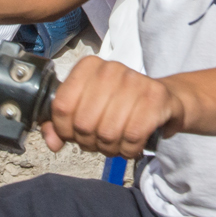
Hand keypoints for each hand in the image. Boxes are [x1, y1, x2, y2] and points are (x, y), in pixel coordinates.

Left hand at [42, 55, 182, 157]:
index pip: (61, 105)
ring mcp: (135, 81)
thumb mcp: (87, 110)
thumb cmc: (120, 106)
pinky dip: (129, 149)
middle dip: (89, 142)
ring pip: (108, 133)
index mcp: (89, 67)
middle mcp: (111, 69)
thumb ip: (63, 124)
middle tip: (99, 141)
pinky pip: (132, 136)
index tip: (74, 134)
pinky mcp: (155, 97)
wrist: (163, 101)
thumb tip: (53, 142)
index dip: (64, 129)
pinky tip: (131, 145)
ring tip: (116, 143)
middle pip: (84, 123)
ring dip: (110, 148)